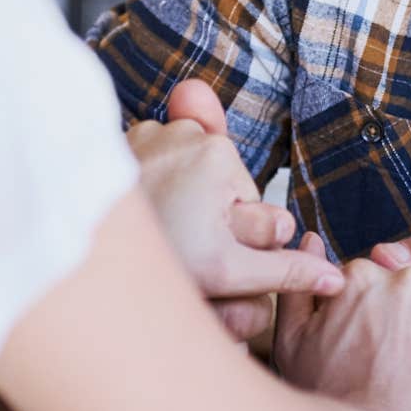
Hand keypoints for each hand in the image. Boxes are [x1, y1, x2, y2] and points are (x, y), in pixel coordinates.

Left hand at [128, 80, 342, 339]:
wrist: (76, 249)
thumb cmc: (159, 260)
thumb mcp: (228, 272)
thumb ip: (284, 269)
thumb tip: (335, 280)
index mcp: (218, 153)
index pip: (250, 200)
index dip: (236, 235)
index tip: (208, 249)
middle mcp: (183, 129)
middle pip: (216, 185)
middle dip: (207, 216)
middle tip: (180, 244)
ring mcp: (145, 132)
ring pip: (183, 176)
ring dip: (177, 203)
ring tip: (156, 232)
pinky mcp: (117, 142)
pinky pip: (149, 167)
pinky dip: (146, 190)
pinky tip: (137, 216)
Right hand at [276, 236, 410, 410]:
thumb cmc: (337, 401)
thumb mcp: (294, 344)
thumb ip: (299, 287)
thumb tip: (312, 238)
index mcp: (356, 277)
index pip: (366, 276)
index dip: (363, 310)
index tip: (363, 342)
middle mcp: (402, 280)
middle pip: (402, 280)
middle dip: (397, 309)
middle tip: (389, 355)